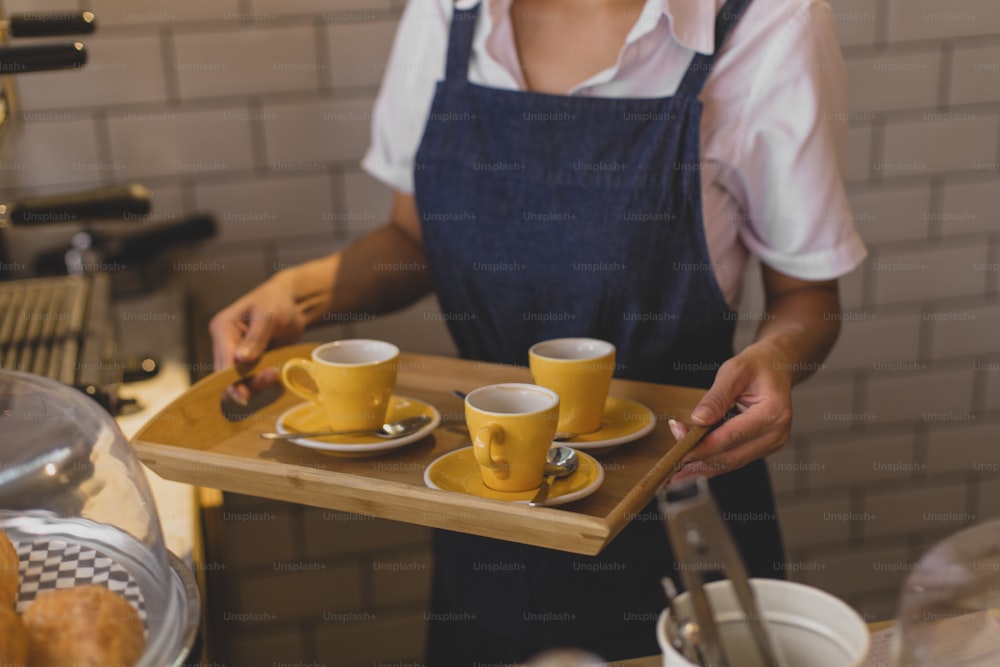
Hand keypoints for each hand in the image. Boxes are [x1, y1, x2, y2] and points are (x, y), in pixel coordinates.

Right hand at [209, 272, 318, 403]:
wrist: (294, 303)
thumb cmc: (279, 302)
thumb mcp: (269, 317)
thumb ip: (256, 338)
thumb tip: (241, 360)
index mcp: (222, 328)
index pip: (223, 359)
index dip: (231, 380)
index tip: (243, 396)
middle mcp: (225, 343)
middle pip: (227, 375)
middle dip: (246, 383)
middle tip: (270, 377)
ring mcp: (236, 354)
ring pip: (238, 381)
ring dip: (255, 384)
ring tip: (274, 373)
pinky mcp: (249, 362)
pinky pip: (250, 380)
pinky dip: (261, 382)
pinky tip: (274, 373)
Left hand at [668, 340, 793, 483]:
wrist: (776, 367)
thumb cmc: (755, 367)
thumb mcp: (733, 372)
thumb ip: (716, 397)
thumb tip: (698, 419)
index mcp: (773, 412)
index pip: (733, 435)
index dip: (705, 446)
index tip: (681, 450)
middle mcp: (776, 433)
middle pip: (733, 456)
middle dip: (700, 461)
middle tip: (673, 466)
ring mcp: (771, 443)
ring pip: (733, 462)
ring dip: (704, 467)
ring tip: (677, 473)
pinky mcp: (763, 447)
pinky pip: (735, 458)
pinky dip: (713, 461)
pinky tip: (693, 467)